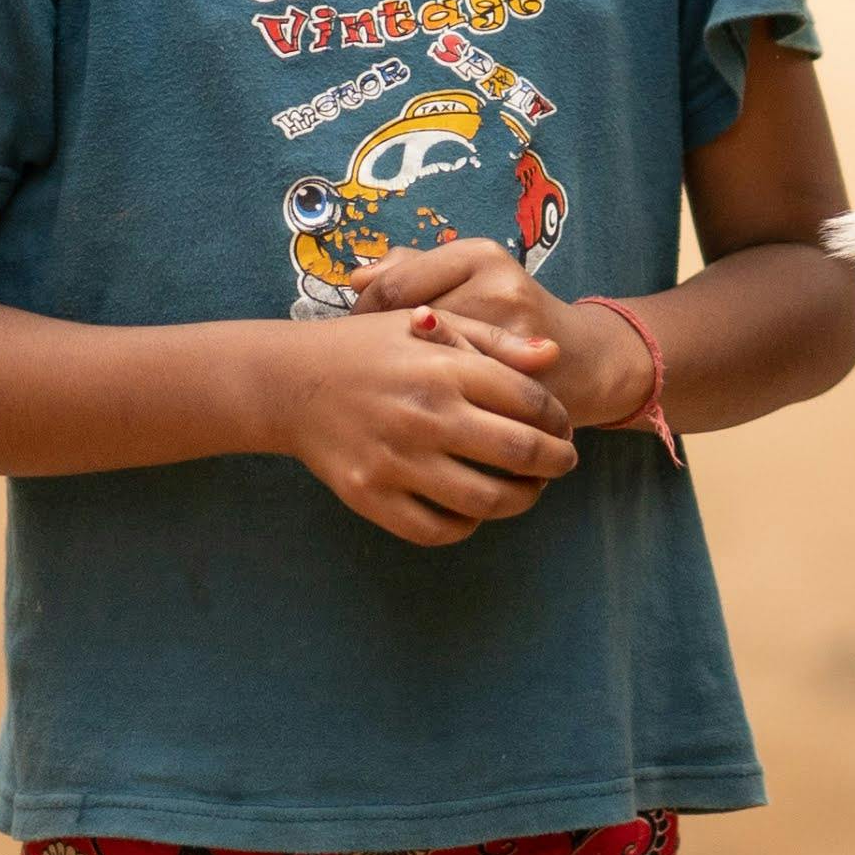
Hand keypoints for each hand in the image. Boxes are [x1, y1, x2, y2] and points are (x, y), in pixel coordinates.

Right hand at [257, 307, 579, 543]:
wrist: (290, 383)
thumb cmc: (368, 348)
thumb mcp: (429, 325)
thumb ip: (494, 341)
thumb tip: (554, 355)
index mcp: (445, 368)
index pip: (531, 401)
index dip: (560, 419)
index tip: (564, 427)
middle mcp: (425, 415)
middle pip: (519, 452)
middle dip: (557, 462)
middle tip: (564, 462)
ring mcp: (396, 460)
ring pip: (486, 499)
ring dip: (523, 499)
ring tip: (530, 488)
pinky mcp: (370, 496)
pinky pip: (436, 529)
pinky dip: (467, 525)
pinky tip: (475, 508)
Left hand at [346, 237, 648, 430]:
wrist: (586, 360)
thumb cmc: (512, 315)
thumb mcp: (472, 275)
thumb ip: (413, 268)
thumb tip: (356, 280)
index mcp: (483, 256)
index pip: (393, 285)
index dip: (363, 313)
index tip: (357, 330)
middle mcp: (500, 289)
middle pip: (404, 323)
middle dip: (376, 348)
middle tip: (366, 363)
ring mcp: (513, 339)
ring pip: (426, 364)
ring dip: (397, 376)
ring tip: (387, 382)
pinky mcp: (521, 384)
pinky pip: (455, 398)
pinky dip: (430, 403)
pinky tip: (418, 406)